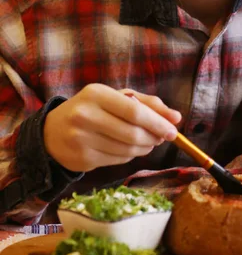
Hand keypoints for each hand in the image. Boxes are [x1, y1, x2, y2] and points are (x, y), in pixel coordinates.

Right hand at [43, 83, 181, 171]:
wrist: (52, 132)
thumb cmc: (92, 109)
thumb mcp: (116, 97)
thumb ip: (147, 104)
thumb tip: (176, 117)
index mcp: (96, 94)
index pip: (135, 112)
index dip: (158, 123)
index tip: (173, 131)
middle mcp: (86, 115)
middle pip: (132, 133)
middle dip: (153, 138)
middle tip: (162, 138)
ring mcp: (82, 139)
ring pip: (127, 149)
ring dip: (144, 148)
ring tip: (147, 142)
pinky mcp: (82, 158)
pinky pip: (118, 160)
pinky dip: (130, 156)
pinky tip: (130, 149)